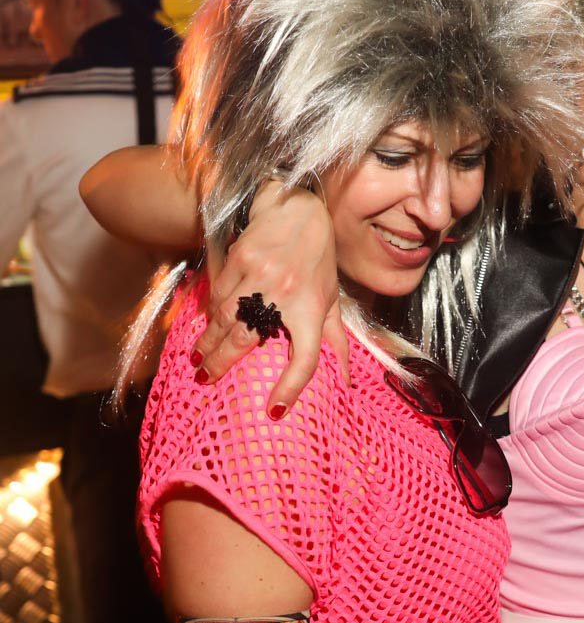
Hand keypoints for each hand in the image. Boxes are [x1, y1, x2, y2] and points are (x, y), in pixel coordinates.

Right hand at [193, 183, 344, 413]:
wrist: (298, 211)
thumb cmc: (317, 262)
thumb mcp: (332, 301)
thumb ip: (336, 342)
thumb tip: (345, 382)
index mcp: (312, 311)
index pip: (305, 359)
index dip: (290, 388)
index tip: (275, 411)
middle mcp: (285, 295)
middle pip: (246, 340)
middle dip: (222, 363)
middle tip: (205, 380)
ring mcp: (259, 276)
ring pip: (225, 318)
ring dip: (208, 342)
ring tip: (198, 359)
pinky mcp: (239, 259)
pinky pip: (218, 294)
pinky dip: (210, 313)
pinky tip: (205, 325)